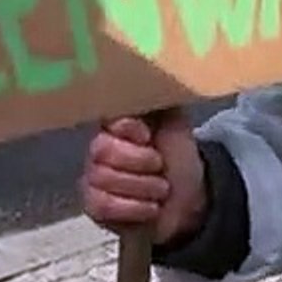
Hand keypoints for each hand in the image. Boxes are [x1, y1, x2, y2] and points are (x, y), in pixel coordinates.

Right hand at [81, 108, 207, 245]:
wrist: (188, 198)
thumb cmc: (178, 156)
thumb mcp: (176, 122)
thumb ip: (160, 98)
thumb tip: (149, 73)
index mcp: (118, 123)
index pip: (108, 118)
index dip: (129, 129)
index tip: (148, 137)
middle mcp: (99, 147)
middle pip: (102, 150)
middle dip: (141, 162)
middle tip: (160, 168)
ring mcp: (93, 177)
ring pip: (104, 179)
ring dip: (143, 188)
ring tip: (161, 190)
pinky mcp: (93, 207)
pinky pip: (103, 206)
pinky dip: (134, 209)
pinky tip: (150, 208)